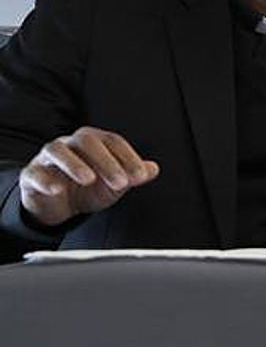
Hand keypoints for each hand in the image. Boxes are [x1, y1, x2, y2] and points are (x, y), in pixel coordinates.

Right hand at [19, 127, 159, 226]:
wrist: (57, 205)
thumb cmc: (88, 188)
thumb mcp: (114, 184)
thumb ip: (133, 175)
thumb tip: (153, 169)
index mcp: (95, 142)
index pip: (113, 142)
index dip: (129, 157)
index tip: (140, 177)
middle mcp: (70, 144)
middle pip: (87, 141)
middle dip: (106, 161)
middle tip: (121, 183)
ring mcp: (48, 157)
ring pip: (57, 150)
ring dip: (74, 164)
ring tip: (89, 179)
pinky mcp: (31, 173)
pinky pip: (35, 172)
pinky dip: (45, 179)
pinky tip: (57, 189)